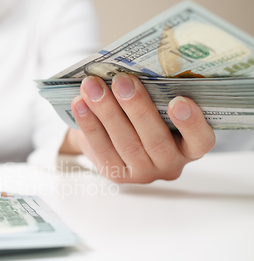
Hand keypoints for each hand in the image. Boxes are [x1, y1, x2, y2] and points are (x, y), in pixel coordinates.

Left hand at [69, 73, 215, 182]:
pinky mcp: (116, 174)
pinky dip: (89, 124)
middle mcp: (170, 164)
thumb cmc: (141, 112)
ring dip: (107, 112)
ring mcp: (143, 173)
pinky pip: (101, 150)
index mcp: (191, 146)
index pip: (201, 140)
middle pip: (155, 140)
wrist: (112, 134)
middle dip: (137, 108)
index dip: (191, 123)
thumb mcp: (156, 104)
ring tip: (92, 87)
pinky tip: (79, 104)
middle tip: (122, 80)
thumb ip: (154, 92)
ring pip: (126, 144)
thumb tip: (132, 66)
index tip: (178, 100)